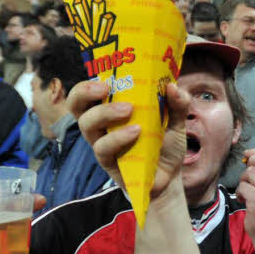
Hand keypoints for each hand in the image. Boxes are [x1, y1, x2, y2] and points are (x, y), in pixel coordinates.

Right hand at [73, 80, 190, 199]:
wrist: (170, 176)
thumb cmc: (165, 143)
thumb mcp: (176, 120)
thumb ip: (178, 103)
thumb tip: (172, 86)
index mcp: (112, 107)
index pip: (89, 90)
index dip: (89, 81)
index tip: (106, 77)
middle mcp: (101, 124)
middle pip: (76, 104)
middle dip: (84, 92)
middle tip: (106, 87)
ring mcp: (102, 142)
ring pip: (86, 124)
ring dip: (105, 113)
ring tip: (129, 110)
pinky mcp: (108, 162)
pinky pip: (103, 148)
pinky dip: (118, 137)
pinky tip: (135, 132)